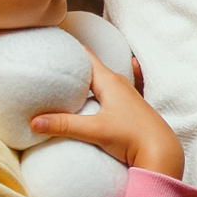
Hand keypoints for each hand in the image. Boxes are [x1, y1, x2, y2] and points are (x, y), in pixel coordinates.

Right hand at [31, 48, 183, 179]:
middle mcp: (119, 84)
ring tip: (61, 81)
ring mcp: (125, 96)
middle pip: (90, 68)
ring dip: (83, 81)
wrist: (162, 153)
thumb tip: (33, 122)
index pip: (85, 56)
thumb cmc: (132, 138)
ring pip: (99, 83)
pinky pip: (108, 95)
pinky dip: (97, 92)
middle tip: (48, 63)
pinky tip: (96, 91)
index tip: (50, 43)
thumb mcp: (95, 131)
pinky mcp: (128, 110)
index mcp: (109, 81)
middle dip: (71, 65)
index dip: (68, 49)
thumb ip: (63, 125)